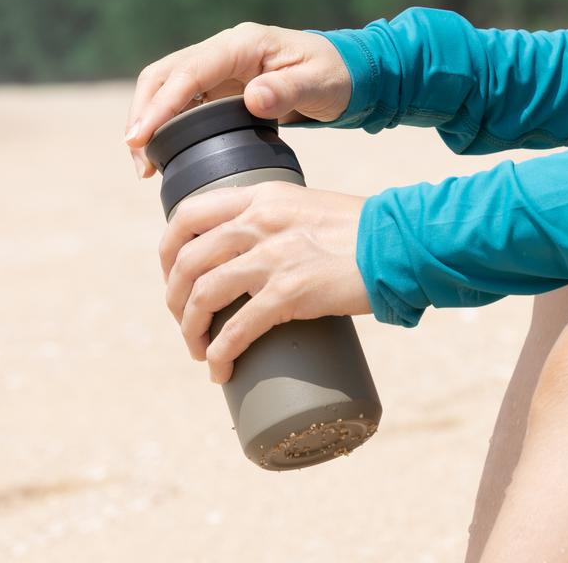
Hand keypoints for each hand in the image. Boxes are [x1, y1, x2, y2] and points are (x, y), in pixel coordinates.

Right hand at [124, 22, 350, 177]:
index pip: (187, 72)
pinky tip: (163, 156)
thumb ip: (287, 90)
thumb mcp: (319, 85)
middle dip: (143, 115)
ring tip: (145, 167)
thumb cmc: (335, 77)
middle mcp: (222, 50)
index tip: (139, 138)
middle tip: (139, 161)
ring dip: (148, 123)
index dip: (160, 106)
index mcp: (242, 44)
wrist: (346, 74)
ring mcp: (216, 67)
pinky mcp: (217, 86)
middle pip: (163, 76)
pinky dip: (165, 127)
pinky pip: (180, 102)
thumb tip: (252, 97)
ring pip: (165, 88)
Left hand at [159, 181, 370, 382]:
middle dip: (174, 298)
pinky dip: (220, 353)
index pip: (188, 214)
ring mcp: (272, 256)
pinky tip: (219, 369)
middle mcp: (258, 221)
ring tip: (198, 351)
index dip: (168, 249)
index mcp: (258, 197)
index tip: (172, 276)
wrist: (399, 244)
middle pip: (188, 260)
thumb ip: (271, 221)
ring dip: (190, 330)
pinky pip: (237, 328)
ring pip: (203, 295)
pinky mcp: (290, 292)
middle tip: (183, 322)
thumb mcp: (303, 207)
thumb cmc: (358, 231)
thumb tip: (246, 255)